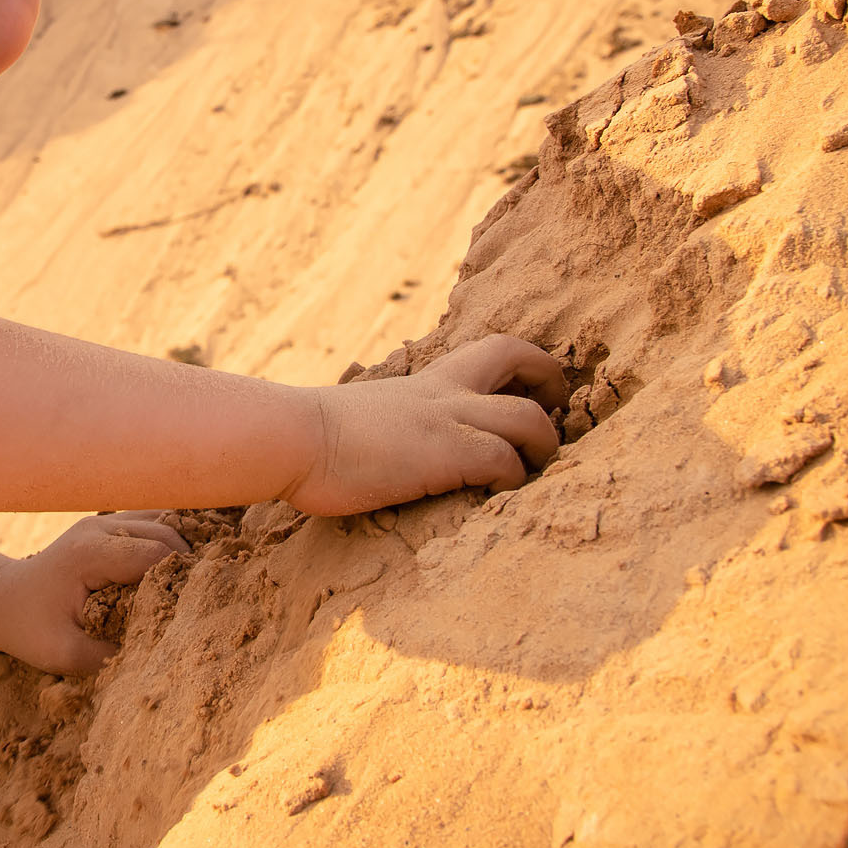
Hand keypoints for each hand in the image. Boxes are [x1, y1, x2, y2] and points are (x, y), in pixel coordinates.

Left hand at [0, 513, 188, 675]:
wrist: (1, 600)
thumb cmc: (30, 628)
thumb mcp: (64, 655)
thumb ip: (109, 657)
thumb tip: (157, 657)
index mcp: (90, 553)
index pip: (156, 554)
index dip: (182, 578)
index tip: (193, 608)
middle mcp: (99, 527)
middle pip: (167, 534)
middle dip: (189, 565)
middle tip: (201, 601)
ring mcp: (104, 521)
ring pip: (164, 522)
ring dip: (183, 551)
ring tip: (192, 587)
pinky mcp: (108, 525)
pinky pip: (153, 524)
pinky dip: (171, 544)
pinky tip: (177, 573)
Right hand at [284, 334, 566, 516]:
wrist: (292, 438)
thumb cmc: (309, 439)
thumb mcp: (363, 420)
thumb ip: (389, 426)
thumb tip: (385, 451)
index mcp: (425, 383)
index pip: (488, 352)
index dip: (523, 365)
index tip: (531, 394)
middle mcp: (443, 392)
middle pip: (516, 353)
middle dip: (551, 378)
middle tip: (555, 411)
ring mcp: (446, 419)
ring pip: (529, 417)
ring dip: (545, 445)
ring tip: (536, 469)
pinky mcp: (445, 454)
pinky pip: (504, 461)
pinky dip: (513, 479)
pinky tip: (498, 495)